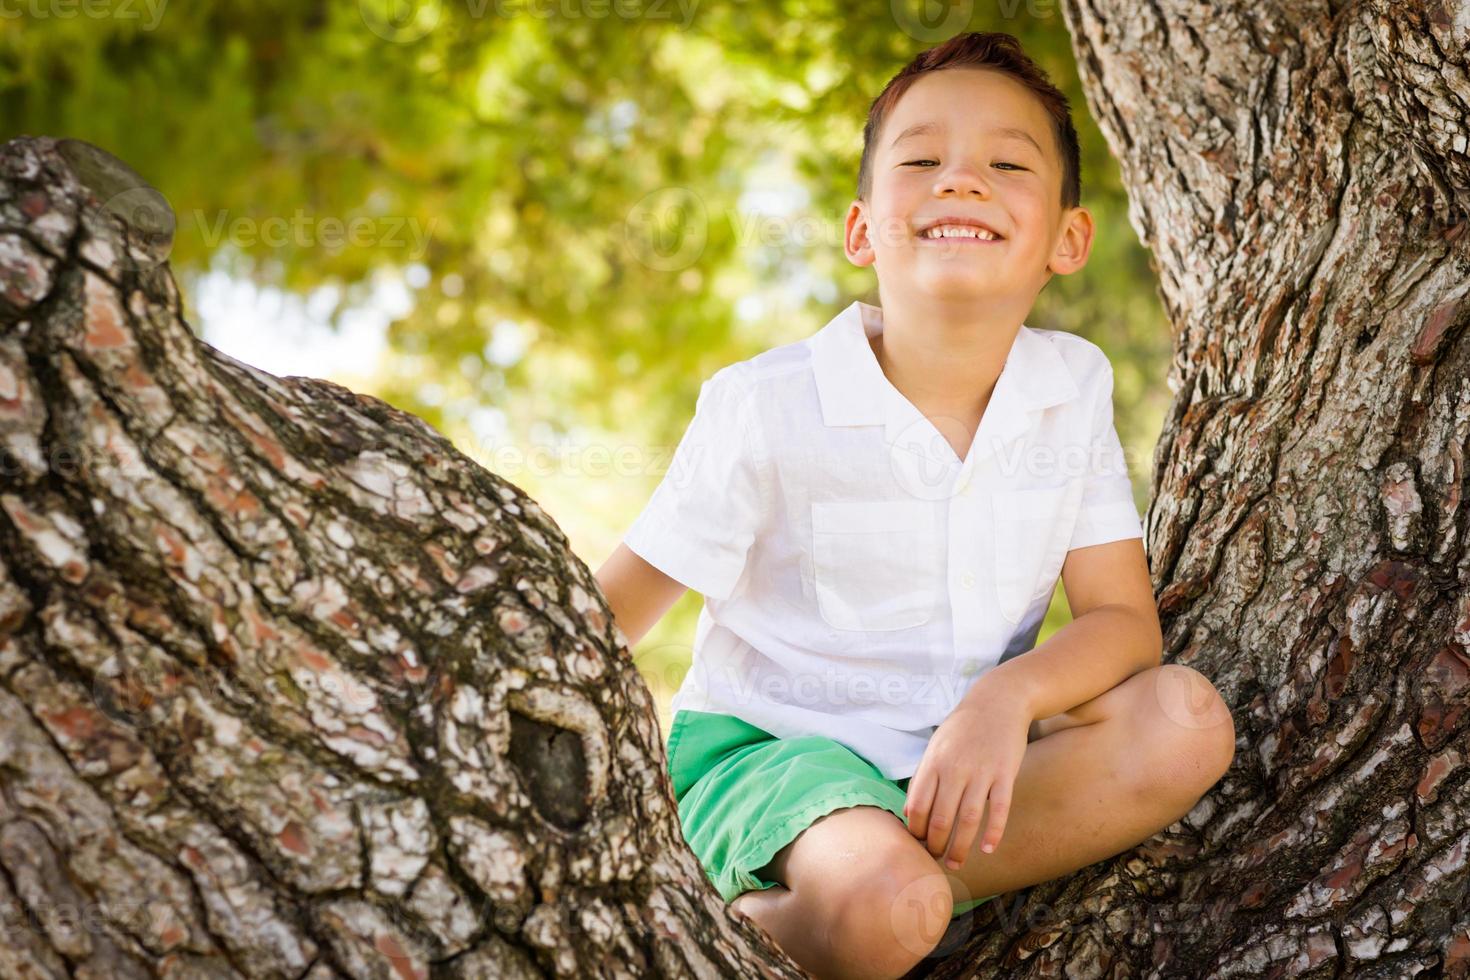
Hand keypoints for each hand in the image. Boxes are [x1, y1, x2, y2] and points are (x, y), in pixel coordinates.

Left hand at [903, 690, 1031, 870]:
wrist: (998, 701)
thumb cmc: (962, 729)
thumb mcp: (935, 748)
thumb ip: (922, 779)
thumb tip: (908, 813)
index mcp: (933, 763)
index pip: (917, 806)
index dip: (915, 831)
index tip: (917, 844)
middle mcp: (954, 769)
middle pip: (940, 818)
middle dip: (935, 846)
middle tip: (935, 860)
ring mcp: (981, 772)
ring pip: (968, 820)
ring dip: (960, 848)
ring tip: (956, 864)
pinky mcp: (1005, 774)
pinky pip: (999, 809)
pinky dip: (993, 832)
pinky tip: (987, 849)